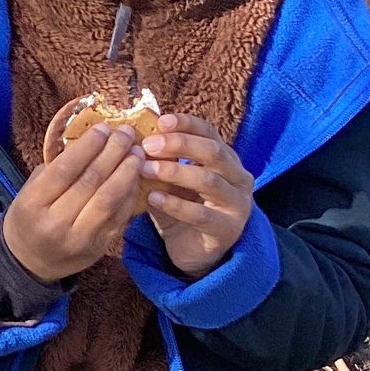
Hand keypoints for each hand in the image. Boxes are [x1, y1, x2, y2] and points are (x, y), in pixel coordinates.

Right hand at [2, 123, 146, 282]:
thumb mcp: (28, 193)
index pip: (64, 170)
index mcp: (32, 205)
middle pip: (90, 181)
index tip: (103, 128)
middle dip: (112, 152)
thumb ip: (54, 171)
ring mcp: (79, 238)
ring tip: (137, 152)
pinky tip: (135, 176)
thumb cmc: (29, 218)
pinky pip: (120, 216)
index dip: (88, 146)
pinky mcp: (98, 248)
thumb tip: (89, 143)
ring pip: (109, 199)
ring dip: (127, 171)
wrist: (29, 263)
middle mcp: (55, 223)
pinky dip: (130, 193)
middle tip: (126, 133)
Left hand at [138, 113, 254, 278]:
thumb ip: (159, 160)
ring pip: (209, 181)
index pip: (210, 133)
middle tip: (149, 144)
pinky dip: (175, 204)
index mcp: (225, 159)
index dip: (186, 124)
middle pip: (213, 152)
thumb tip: (131, 137)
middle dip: (180, 144)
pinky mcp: (228, 229)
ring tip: (144, 169)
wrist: (193, 250)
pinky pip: (201, 215)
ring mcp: (237, 204)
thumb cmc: (181, 208)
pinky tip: (152, 198)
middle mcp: (238, 177)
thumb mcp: (170, 181)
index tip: (160, 120)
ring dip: (174, 172)